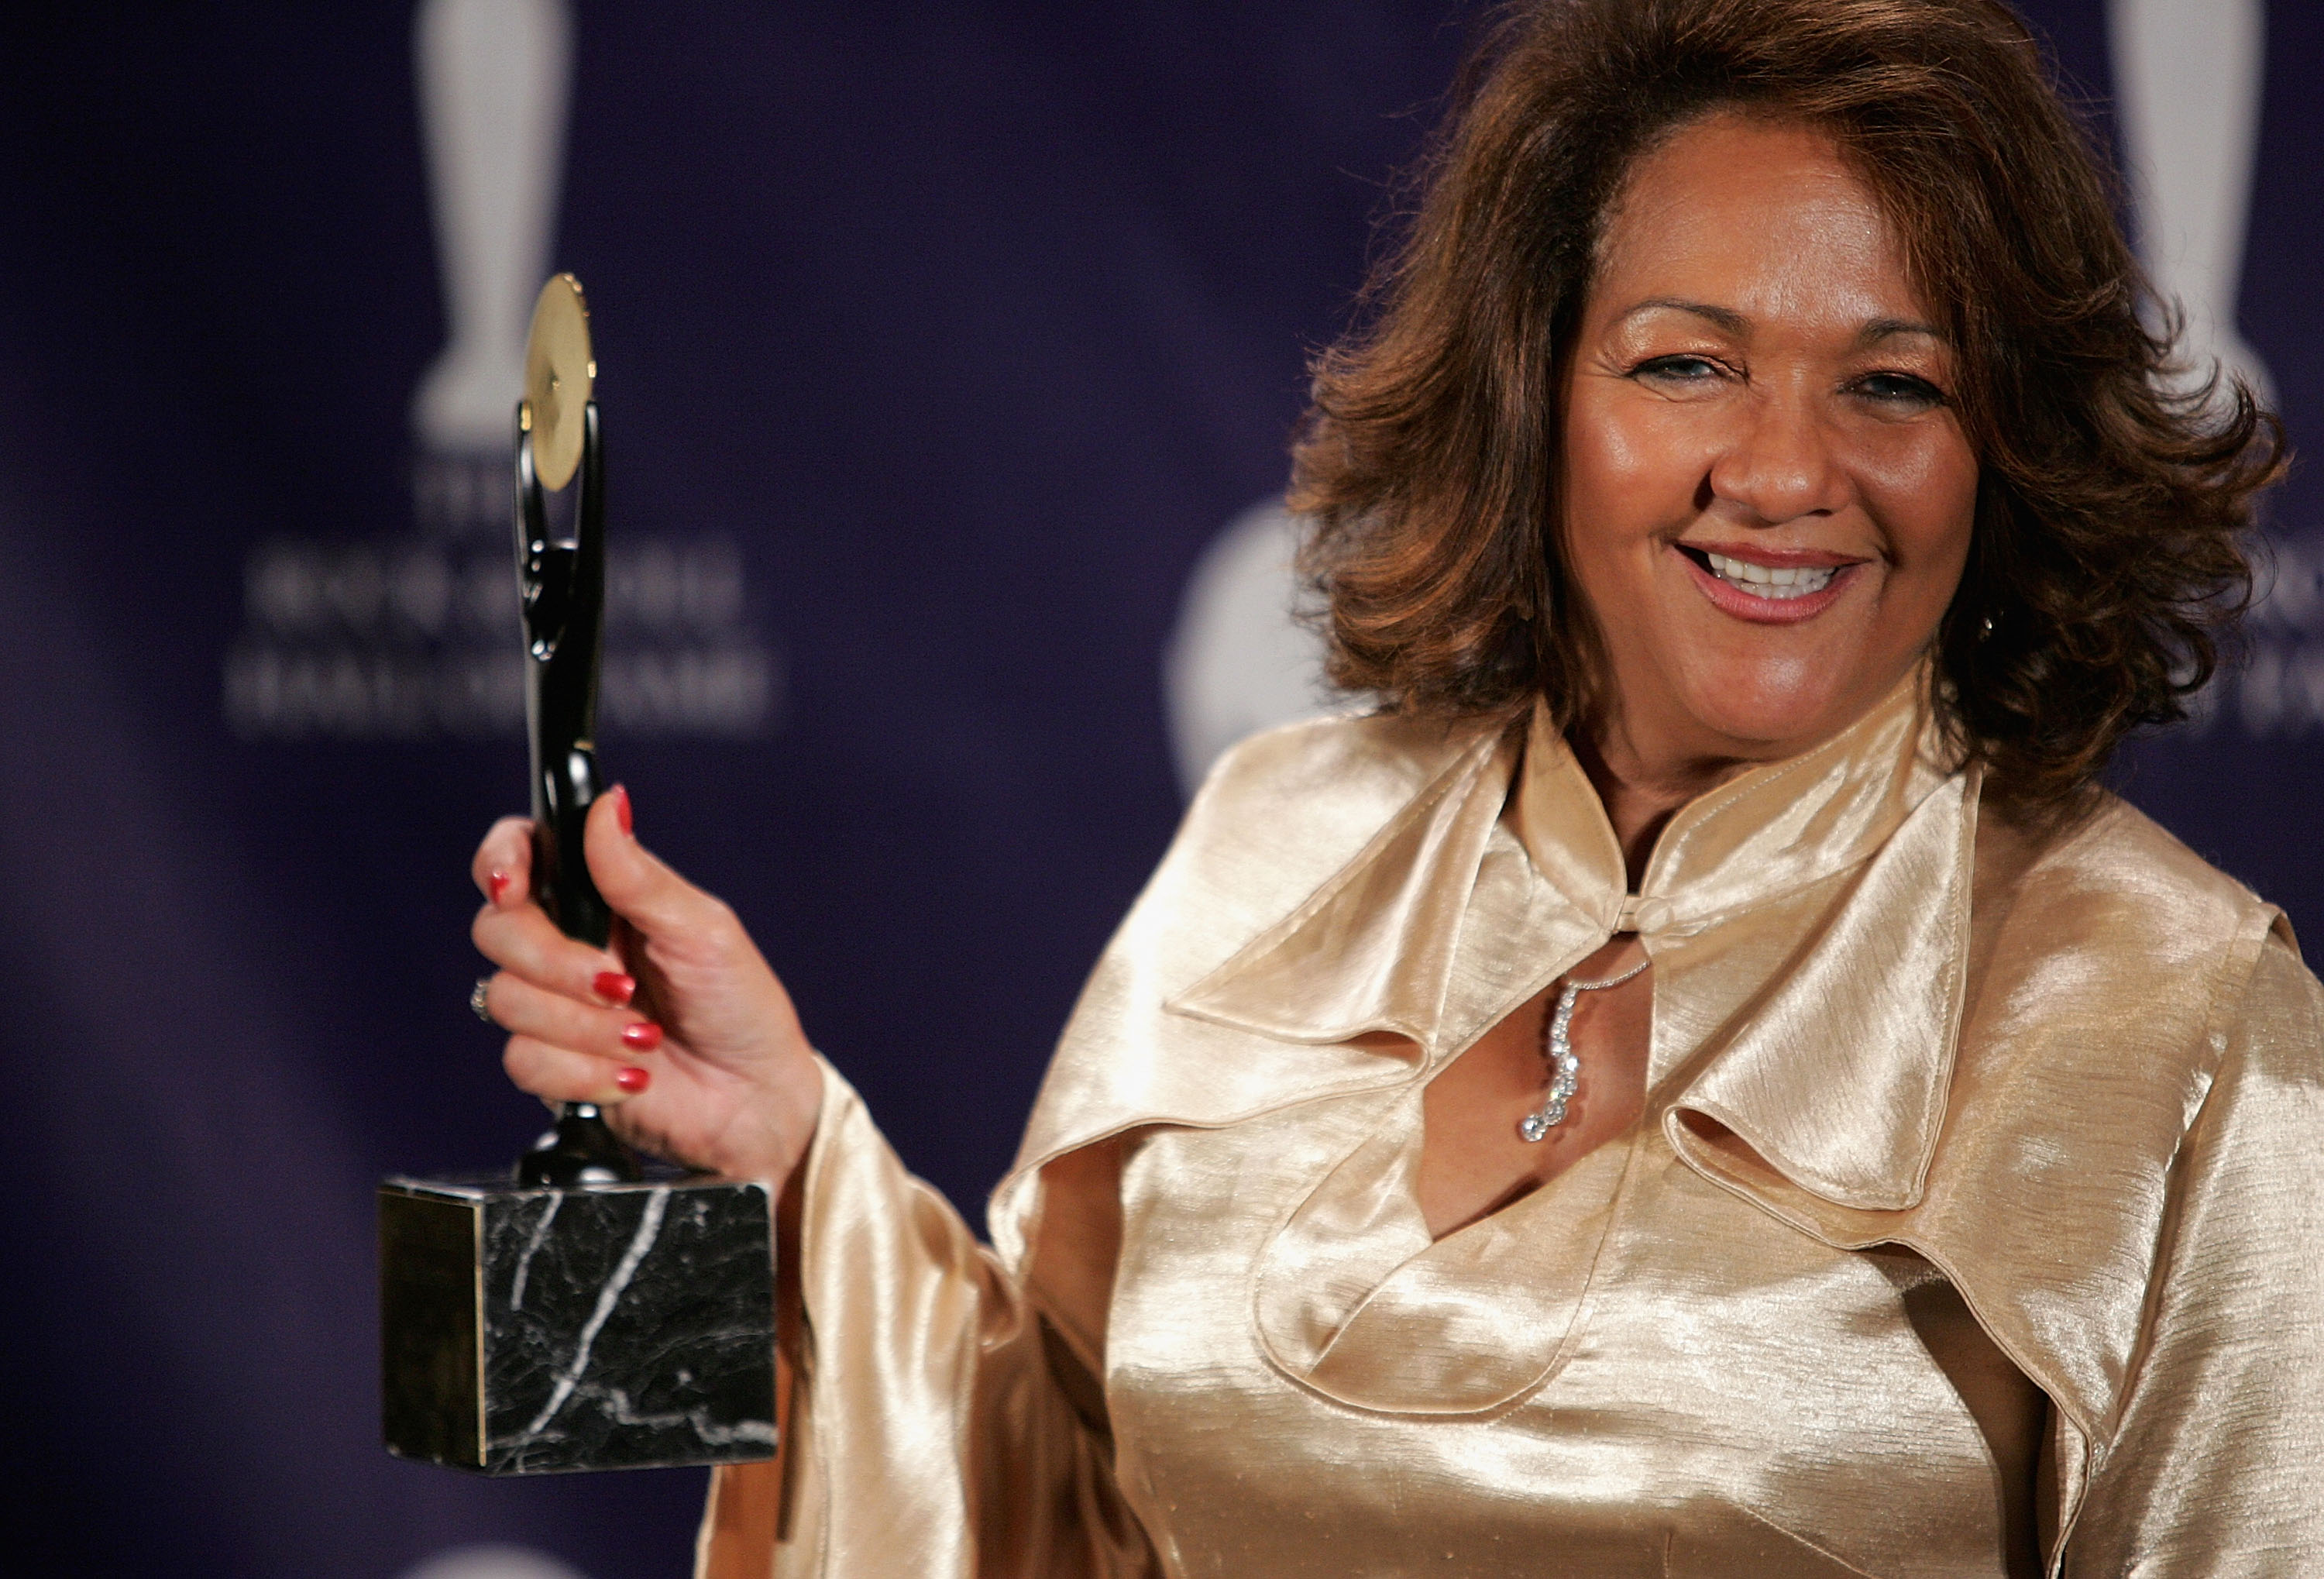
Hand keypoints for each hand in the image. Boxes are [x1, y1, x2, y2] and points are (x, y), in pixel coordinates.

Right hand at [470, 786, 822, 1184]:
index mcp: (600, 899)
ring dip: (584, 1026)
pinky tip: (631, 1074)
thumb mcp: (702, 930)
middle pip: (497, 930)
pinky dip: (583, 1070)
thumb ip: (639, 876)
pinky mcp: (552, 1066)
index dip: (501, 862)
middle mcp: (567, 946)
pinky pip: (523, 1060)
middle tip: (620, 985)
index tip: (512, 886)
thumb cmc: (740, 1005)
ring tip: (645, 1036)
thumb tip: (607, 804)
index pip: (522, 855)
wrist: (753, 1099)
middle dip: (556, 962)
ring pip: (505, 999)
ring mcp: (555, 1007)